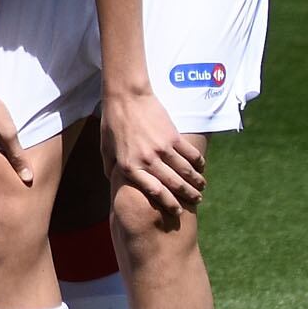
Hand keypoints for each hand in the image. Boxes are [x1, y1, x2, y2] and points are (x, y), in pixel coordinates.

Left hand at [98, 81, 208, 220]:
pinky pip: (192, 155)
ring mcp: (162, 148)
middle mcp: (147, 160)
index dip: (169, 204)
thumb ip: (111, 168)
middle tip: (196, 201)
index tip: (177, 211)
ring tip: (201, 187)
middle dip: (188, 196)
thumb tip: (113, 184)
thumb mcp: (105, 148)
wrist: (126, 97)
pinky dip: (199, 164)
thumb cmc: (113, 123)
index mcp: (130, 166)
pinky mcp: (174, 136)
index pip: (155, 192)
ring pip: (186, 172)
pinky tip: (201, 168)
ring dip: (197, 182)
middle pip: (175, 184)